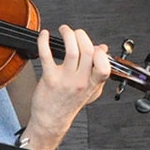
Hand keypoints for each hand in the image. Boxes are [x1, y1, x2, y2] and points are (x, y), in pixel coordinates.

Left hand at [26, 25, 110, 146]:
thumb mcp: (90, 89)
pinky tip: (44, 35)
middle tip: (75, 32)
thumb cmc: (69, 103)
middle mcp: (81, 81)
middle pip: (88, 52)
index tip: (95, 46)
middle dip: (82, 36)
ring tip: (64, 30)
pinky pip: (47, 55)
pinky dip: (44, 42)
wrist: (51, 119)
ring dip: (68, 35)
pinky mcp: (49, 78)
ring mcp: (65, 80)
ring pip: (71, 51)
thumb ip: (98, 70)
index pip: (104, 66)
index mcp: (93, 83)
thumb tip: (102, 48)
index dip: (101, 53)